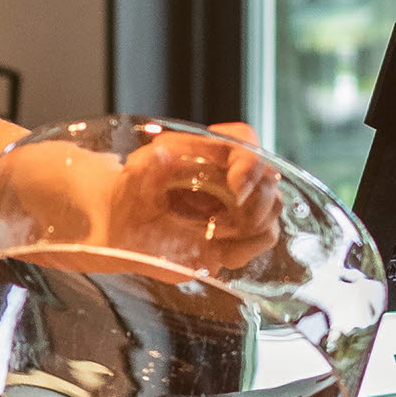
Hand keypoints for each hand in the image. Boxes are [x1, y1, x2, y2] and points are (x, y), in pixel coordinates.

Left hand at [105, 119, 282, 275]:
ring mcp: (236, 204)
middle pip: (269, 178)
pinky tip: (225, 255)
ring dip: (252, 226)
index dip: (250, 163)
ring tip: (218, 238)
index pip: (244, 141)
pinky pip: (264, 237)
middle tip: (225, 223)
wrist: (123, 227)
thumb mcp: (133, 173)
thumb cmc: (130, 192)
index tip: (237, 187)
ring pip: (272, 208)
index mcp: (207, 151)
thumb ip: (148, 163)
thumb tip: (162, 154)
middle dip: (256, 202)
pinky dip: (248, 248)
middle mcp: (227, 174)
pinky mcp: (236, 234)